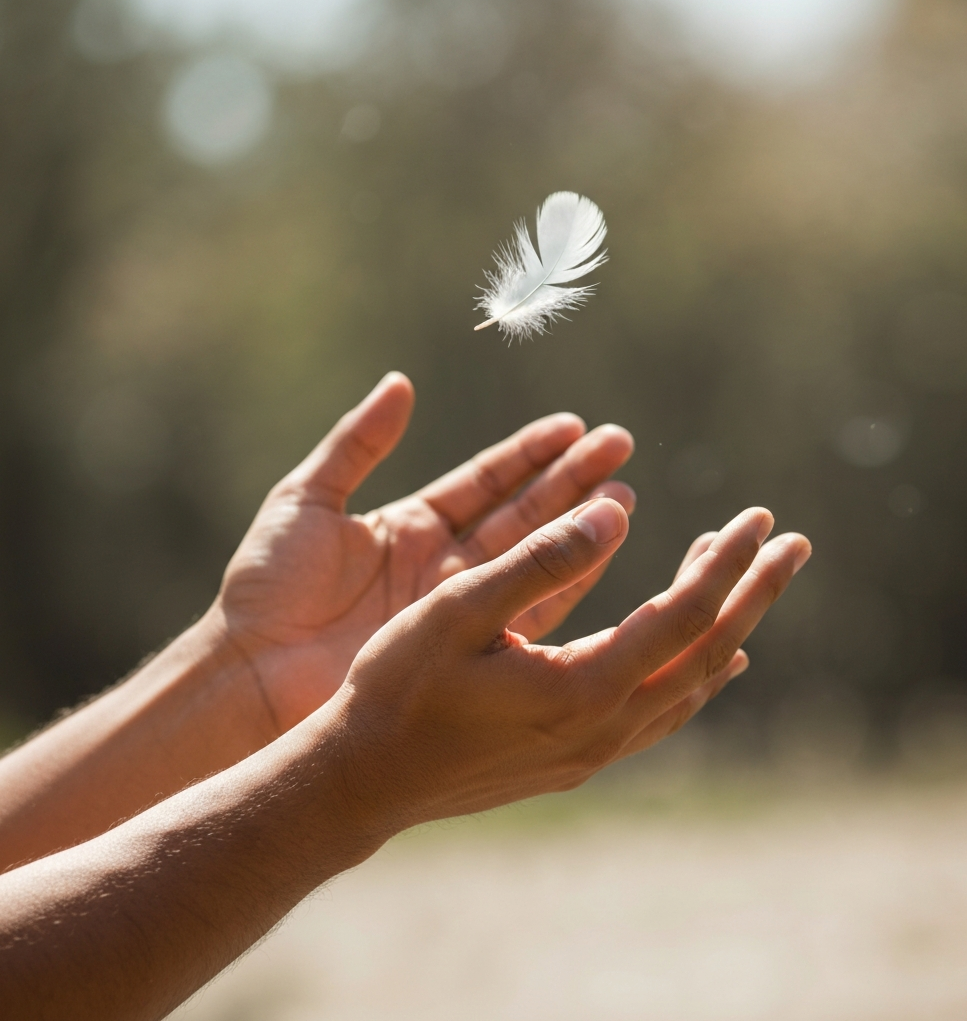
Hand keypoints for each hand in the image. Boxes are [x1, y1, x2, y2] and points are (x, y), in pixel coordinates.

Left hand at [216, 373, 635, 733]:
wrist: (250, 675)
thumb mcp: (307, 500)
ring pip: (531, 559)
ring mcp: (455, 609)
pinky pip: (522, 613)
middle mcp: (442, 564)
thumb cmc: (267, 590)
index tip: (574, 427)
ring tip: (623, 496)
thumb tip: (401, 383)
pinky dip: (562, 584)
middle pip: (519, 513)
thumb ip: (357, 443)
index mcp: (410, 526)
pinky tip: (596, 554)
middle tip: (618, 449)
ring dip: (577, 527)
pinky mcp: (459, 649)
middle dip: (570, 480)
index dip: (529, 454)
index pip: (484, 481)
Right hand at [331, 500, 810, 831]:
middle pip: (707, 653)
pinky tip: (707, 662)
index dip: (727, 563)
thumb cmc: (397, 688)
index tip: (759, 517)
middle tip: (793, 543)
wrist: (362, 781)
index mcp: (581, 688)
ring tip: (751, 582)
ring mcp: (592, 753)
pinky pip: (663, 715)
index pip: (684, 616)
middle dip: (754, 592)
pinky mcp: (574, 762)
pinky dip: (697, 678)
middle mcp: (602, 729)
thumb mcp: (457, 610)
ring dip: (727, 628)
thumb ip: (537, 560)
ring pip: (690, 688)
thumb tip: (615, 514)